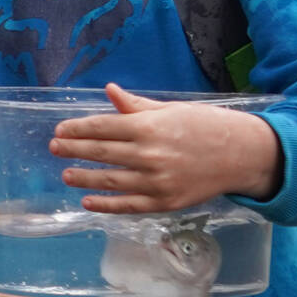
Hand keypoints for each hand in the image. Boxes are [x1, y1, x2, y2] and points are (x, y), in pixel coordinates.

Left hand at [51, 83, 280, 211]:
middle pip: (100, 152)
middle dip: (72, 150)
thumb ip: (135, 106)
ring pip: (109, 181)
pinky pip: (128, 205)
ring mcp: (157, 181)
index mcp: (149, 127)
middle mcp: (149, 155)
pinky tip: (88, 202)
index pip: (102, 127)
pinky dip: (105, 205)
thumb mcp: (170, 110)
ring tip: (66, 174)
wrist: (242, 155)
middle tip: (54, 148)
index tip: (59, 130)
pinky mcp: (165, 202)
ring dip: (83, 178)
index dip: (77, 129)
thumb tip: (109, 90)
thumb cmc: (204, 126)